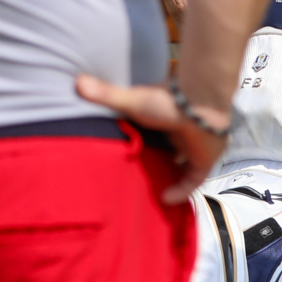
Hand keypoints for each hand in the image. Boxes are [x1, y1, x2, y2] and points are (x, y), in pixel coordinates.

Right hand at [76, 74, 228, 202]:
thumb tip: (77, 81)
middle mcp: (181, 132)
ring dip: (171, 176)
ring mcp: (195, 147)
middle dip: (159, 162)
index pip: (156, 133)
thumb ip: (105, 94)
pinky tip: (165, 199)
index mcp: (166, 117)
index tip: (132, 154)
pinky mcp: (205, 161)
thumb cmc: (166, 100)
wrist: (199, 104)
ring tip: (151, 190)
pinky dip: (181, 191)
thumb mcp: (131, 100)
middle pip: (169, 151)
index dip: (147, 143)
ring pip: (183, 165)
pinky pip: (193, 180)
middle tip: (140, 177)